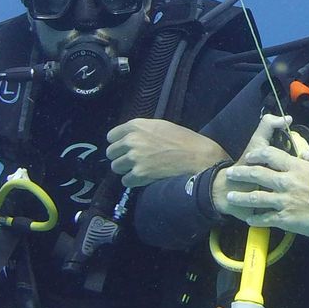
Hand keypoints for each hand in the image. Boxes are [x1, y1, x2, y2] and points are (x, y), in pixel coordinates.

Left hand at [106, 119, 228, 187]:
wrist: (197, 156)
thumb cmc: (184, 140)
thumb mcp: (161, 126)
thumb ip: (142, 131)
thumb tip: (130, 139)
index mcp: (136, 125)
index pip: (111, 136)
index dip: (118, 143)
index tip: (124, 149)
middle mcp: (131, 140)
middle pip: (111, 153)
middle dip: (120, 157)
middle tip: (132, 161)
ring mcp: (134, 158)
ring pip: (116, 167)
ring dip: (126, 170)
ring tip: (139, 170)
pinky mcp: (139, 174)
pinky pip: (126, 181)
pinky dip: (133, 181)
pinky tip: (144, 178)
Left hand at [216, 114, 308, 238]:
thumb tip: (305, 153)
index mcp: (296, 167)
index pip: (271, 155)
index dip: (258, 154)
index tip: (250, 156)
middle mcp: (285, 182)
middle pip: (257, 174)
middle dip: (242, 173)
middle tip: (231, 174)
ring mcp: (283, 201)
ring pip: (256, 198)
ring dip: (241, 197)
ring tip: (231, 197)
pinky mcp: (285, 218)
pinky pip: (265, 218)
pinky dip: (255, 220)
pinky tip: (249, 220)